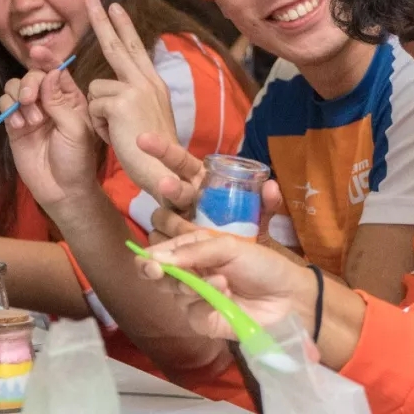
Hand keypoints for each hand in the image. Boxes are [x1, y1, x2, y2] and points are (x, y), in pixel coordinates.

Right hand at [3, 57, 97, 208]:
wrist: (63, 189)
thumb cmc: (77, 159)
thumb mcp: (76, 128)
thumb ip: (60, 101)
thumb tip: (49, 73)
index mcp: (71, 98)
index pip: (56, 70)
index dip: (46, 59)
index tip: (37, 51)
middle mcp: (49, 101)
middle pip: (32, 76)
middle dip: (29, 82)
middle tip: (29, 98)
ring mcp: (31, 113)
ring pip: (15, 88)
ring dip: (19, 97)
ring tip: (30, 120)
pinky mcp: (15, 126)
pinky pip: (5, 107)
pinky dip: (9, 110)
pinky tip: (20, 125)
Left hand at [84, 0, 179, 199]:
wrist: (165, 172)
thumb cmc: (153, 152)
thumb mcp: (146, 117)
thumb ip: (132, 97)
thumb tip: (112, 87)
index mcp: (153, 83)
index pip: (135, 48)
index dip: (123, 27)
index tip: (114, 7)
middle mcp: (147, 81)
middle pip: (117, 45)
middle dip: (102, 20)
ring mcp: (135, 89)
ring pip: (95, 89)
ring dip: (99, 113)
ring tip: (118, 131)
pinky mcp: (121, 102)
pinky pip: (93, 107)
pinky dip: (99, 125)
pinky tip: (116, 136)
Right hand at [135, 230, 310, 340]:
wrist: (289, 296)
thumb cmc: (262, 264)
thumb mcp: (229, 247)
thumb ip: (193, 251)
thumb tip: (157, 258)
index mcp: (194, 251)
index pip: (162, 252)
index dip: (150, 256)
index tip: (146, 260)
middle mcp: (191, 274)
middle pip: (159, 276)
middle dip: (157, 272)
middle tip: (159, 270)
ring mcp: (197, 300)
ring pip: (174, 295)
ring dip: (190, 285)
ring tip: (218, 280)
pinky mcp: (206, 322)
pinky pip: (192, 314)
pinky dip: (205, 303)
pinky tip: (224, 294)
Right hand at [143, 133, 283, 243]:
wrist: (248, 273)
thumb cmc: (249, 236)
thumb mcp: (260, 219)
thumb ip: (267, 204)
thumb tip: (271, 186)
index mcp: (201, 182)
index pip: (178, 161)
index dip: (161, 149)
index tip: (143, 139)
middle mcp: (184, 200)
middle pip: (168, 189)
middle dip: (169, 187)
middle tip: (166, 184)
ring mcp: (175, 224)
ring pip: (160, 218)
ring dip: (171, 222)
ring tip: (188, 230)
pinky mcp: (171, 248)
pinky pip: (160, 245)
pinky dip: (166, 248)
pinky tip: (176, 252)